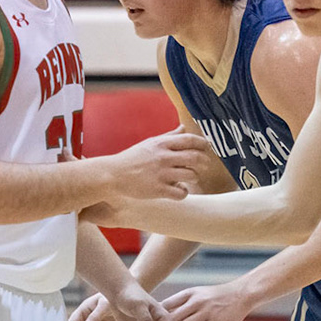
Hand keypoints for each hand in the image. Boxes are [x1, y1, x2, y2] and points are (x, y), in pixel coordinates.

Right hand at [103, 130, 217, 200]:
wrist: (113, 175)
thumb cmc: (133, 158)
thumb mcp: (150, 143)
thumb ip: (169, 136)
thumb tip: (184, 127)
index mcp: (162, 144)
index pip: (190, 140)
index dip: (203, 143)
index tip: (207, 148)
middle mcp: (163, 157)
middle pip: (195, 157)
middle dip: (204, 162)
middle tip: (205, 165)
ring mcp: (161, 174)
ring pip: (191, 175)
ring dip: (195, 177)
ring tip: (191, 178)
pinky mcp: (158, 190)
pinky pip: (181, 192)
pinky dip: (184, 192)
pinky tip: (180, 190)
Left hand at [164, 280, 258, 320]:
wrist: (241, 294)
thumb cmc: (219, 296)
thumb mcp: (200, 293)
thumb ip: (186, 302)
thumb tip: (170, 311)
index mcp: (189, 294)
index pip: (167, 304)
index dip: (157, 316)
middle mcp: (195, 302)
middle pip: (172, 317)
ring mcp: (204, 312)